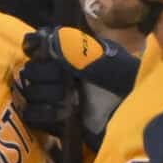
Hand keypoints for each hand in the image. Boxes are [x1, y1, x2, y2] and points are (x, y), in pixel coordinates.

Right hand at [15, 26, 138, 136]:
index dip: (37, 47)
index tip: (43, 53)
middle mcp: (59, 72)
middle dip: (46, 75)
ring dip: (47, 95)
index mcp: (71, 53)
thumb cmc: (126, 87)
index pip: (39, 43)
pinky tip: (63, 113)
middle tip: (67, 83)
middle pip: (31, 69)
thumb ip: (79, 51)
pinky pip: (30, 113)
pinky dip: (43, 112)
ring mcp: (52, 96)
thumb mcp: (109, 64)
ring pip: (29, 90)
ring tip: (70, 100)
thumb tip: (48, 41)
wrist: (133, 121)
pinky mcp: (49, 119)